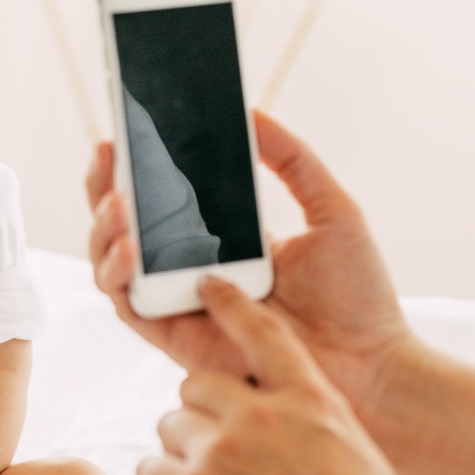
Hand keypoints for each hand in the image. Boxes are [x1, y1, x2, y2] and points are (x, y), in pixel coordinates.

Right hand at [87, 110, 413, 422]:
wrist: (371, 362)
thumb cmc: (359, 295)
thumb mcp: (331, 208)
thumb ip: (292, 159)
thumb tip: (251, 112)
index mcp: (222, 237)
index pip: (164, 196)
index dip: (136, 165)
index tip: (126, 128)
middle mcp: (191, 269)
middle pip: (124, 226)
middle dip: (104, 186)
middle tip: (107, 151)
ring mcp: (180, 303)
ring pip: (112, 264)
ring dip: (103, 230)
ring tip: (119, 203)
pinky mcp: (174, 339)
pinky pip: (126, 306)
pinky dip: (115, 276)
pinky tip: (128, 250)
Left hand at [137, 275, 423, 474]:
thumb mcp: (355, 460)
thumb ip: (313, 426)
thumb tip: (286, 422)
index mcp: (310, 400)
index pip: (263, 333)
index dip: (231, 304)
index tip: (207, 284)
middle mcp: (262, 414)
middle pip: (195, 385)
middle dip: (200, 415)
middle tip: (220, 457)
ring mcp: (222, 450)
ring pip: (171, 428)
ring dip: (184, 455)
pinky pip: (152, 472)